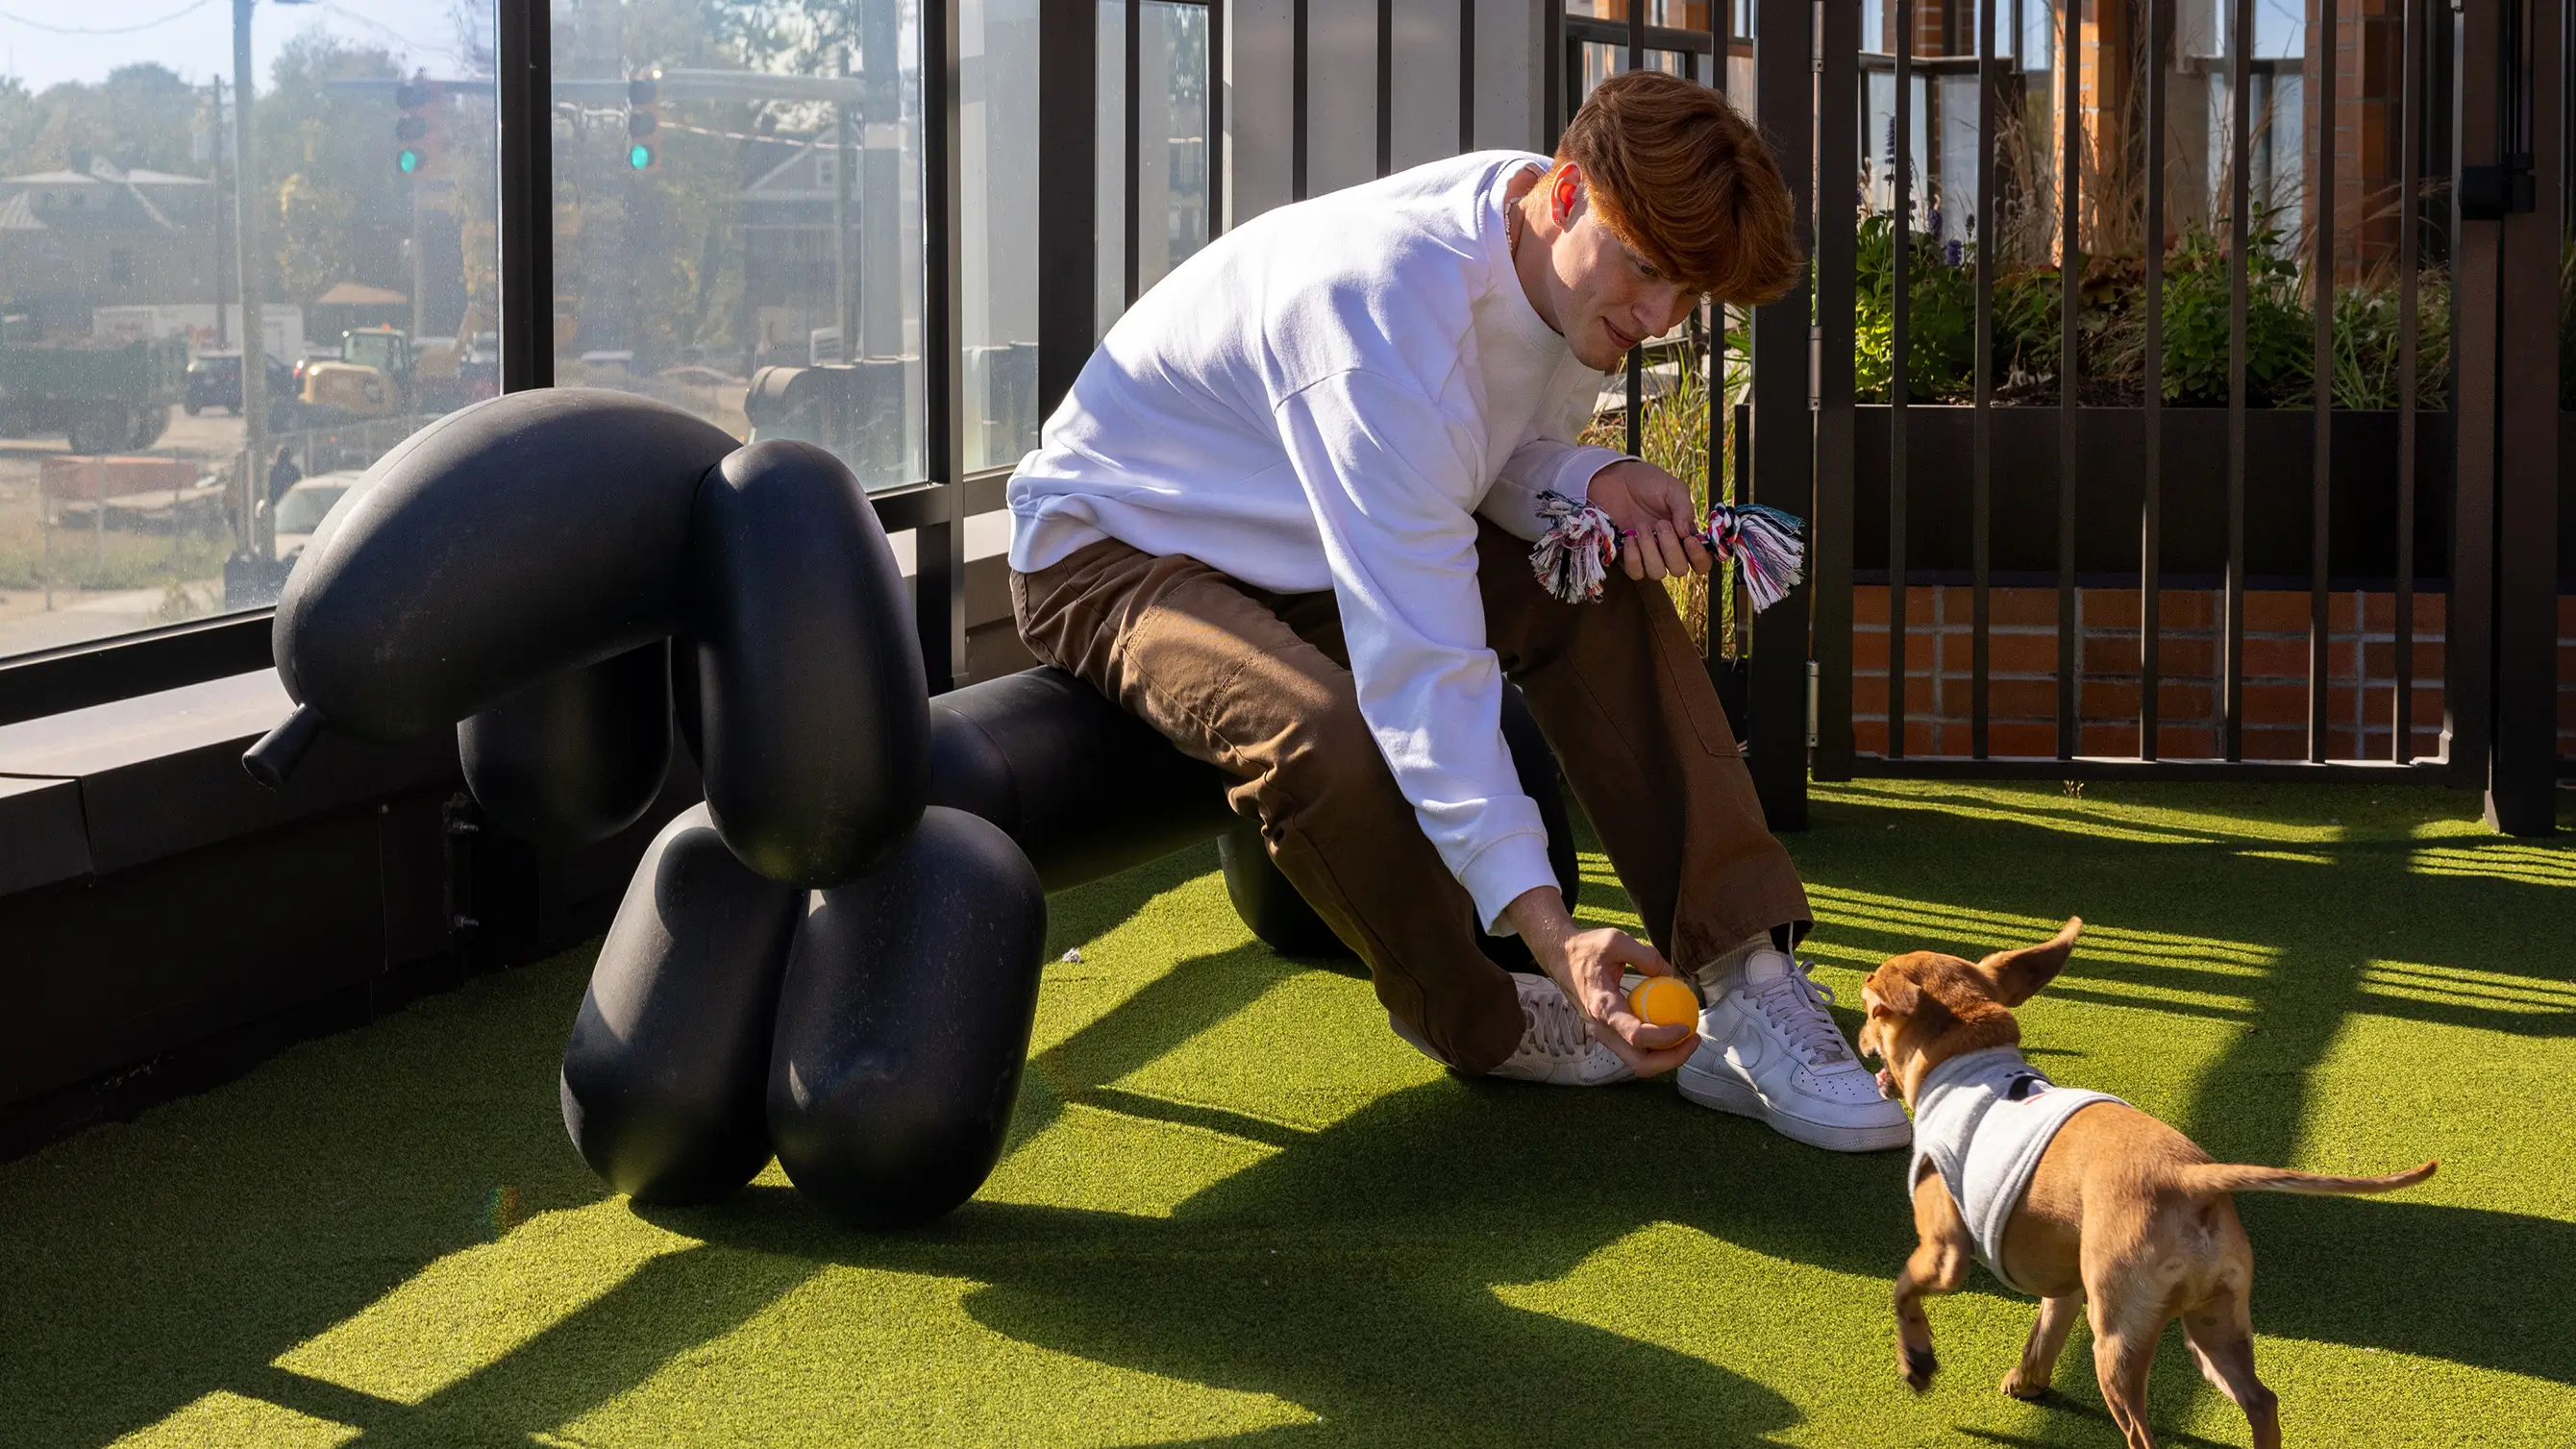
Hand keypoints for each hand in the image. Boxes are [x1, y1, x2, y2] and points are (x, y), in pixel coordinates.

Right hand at [1502, 885, 1699, 1076]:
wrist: (1560, 958)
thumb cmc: (1587, 949)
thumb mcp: (1616, 940)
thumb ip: (1646, 956)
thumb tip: (1670, 974)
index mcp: (1602, 1008)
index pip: (1637, 1035)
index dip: (1666, 1037)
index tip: (1686, 1026)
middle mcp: (1602, 1029)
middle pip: (1640, 1063)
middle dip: (1672, 1059)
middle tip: (1694, 1039)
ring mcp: (1604, 1035)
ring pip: (1639, 1061)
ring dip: (1667, 1055)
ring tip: (1688, 1035)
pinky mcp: (1609, 1033)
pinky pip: (1636, 1048)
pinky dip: (1657, 1045)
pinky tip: (1673, 1026)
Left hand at [1587, 459, 1712, 582]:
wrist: (1617, 478)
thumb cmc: (1648, 482)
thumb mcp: (1672, 489)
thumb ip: (1683, 508)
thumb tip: (1686, 533)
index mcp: (1685, 535)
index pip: (1701, 561)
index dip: (1699, 557)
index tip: (1688, 540)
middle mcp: (1669, 549)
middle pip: (1679, 570)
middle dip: (1671, 549)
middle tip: (1661, 524)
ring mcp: (1648, 555)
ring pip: (1657, 573)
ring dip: (1650, 551)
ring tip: (1641, 526)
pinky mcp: (1627, 557)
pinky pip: (1635, 572)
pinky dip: (1633, 557)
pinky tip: (1629, 538)